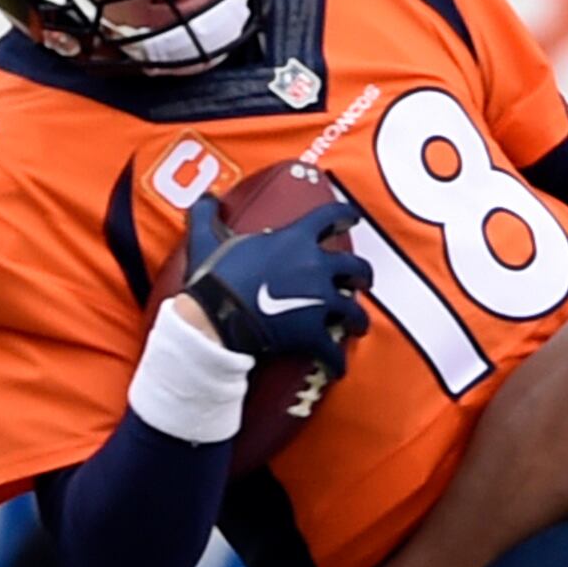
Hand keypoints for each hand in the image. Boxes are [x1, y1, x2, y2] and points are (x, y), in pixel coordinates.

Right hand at [180, 189, 370, 373]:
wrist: (213, 319)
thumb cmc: (213, 278)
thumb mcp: (206, 239)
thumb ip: (208, 215)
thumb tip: (205, 198)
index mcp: (295, 240)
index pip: (331, 217)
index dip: (345, 216)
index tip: (352, 220)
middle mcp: (315, 267)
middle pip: (355, 267)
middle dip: (362, 275)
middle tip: (361, 280)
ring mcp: (318, 302)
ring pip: (354, 311)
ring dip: (358, 320)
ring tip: (357, 326)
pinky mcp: (312, 334)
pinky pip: (333, 351)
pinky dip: (336, 362)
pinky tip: (337, 368)